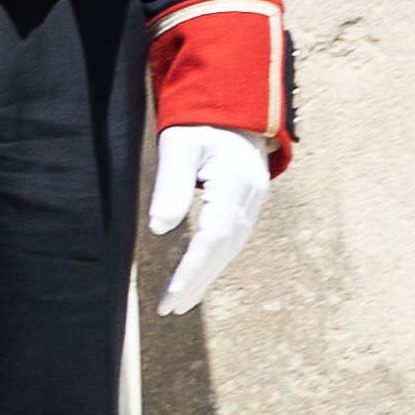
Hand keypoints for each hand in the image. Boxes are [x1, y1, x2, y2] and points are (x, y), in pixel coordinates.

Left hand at [145, 123, 269, 316]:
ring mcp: (255, 202)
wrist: (233, 104)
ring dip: (206, 276)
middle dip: (196, 283)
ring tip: (180, 302)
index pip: (213, 239)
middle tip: (169, 309)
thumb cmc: (200, 120)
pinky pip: (232, 239)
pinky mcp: (249, 203)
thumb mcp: (178, 145)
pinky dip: (215, 260)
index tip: (170, 297)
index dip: (191, 271)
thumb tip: (159, 228)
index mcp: (235, 184)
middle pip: (224, 251)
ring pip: (230, 249)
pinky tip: (199, 275)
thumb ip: (170, 185)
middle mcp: (251, 198)